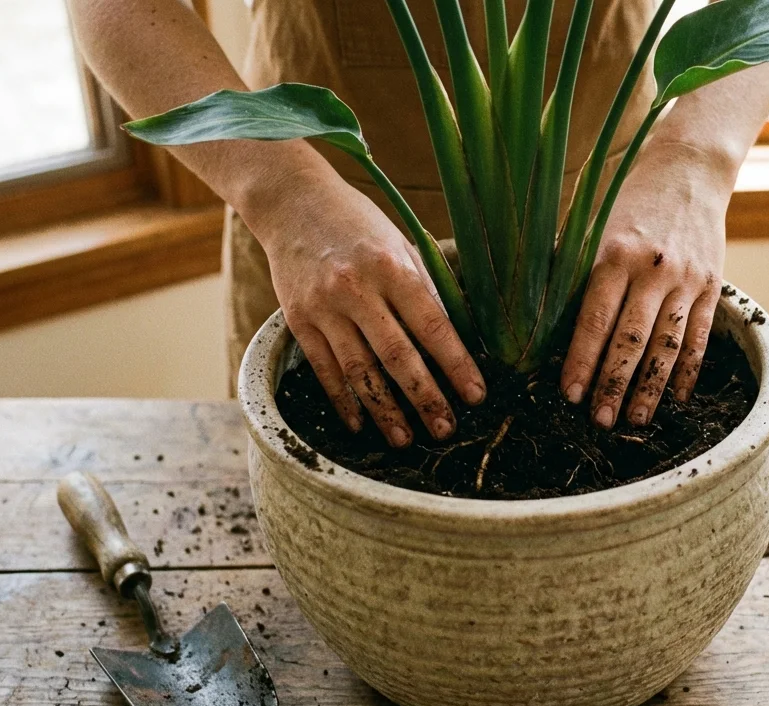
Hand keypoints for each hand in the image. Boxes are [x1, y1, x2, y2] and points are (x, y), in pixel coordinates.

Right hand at [251, 168, 485, 447]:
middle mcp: (356, 289)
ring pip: (359, 371)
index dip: (457, 365)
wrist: (292, 203)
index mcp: (391, 267)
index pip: (432, 326)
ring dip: (384, 411)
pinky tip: (359, 423)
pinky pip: (324, 369)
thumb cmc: (358, 225)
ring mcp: (323, 307)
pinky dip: (342, 400)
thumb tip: (455, 339)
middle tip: (445, 429)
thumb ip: (424, 289)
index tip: (476, 395)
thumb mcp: (400, 244)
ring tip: (404, 439)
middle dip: (425, 398)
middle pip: (397, 357)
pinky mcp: (297, 320)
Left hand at [560, 141, 729, 428]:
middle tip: (600, 420)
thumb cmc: (630, 201)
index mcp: (616, 253)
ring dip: (651, 388)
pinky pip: (699, 337)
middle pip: (632, 339)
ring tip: (634, 419)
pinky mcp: (713, 286)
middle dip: (613, 384)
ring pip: (668, 345)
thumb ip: (576, 272)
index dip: (582, 360)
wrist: (690, 170)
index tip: (570, 394)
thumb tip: (541, 322)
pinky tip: (677, 398)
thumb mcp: (595, 226)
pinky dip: (688, 371)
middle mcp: (654, 269)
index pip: (595, 318)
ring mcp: (687, 280)